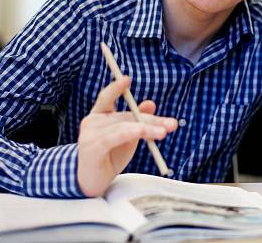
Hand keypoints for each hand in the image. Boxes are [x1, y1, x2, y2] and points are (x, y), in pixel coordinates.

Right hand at [77, 76, 177, 196]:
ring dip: (147, 128)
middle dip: (151, 119)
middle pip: (126, 115)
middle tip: (172, 124)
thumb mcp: (127, 136)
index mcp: (99, 116)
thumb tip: (150, 103)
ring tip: (163, 132)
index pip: (106, 97)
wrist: (90, 182)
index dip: (116, 87)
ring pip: (124, 125)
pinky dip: (130, 132)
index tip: (128, 79)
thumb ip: (137, 121)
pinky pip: (114, 137)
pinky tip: (142, 132)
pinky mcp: (92, 148)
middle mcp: (92, 122)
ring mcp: (89, 134)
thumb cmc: (109, 157)